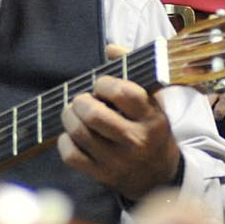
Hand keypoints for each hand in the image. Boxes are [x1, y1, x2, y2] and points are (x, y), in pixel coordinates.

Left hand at [59, 45, 179, 199]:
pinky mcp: (102, 176)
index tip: (101, 85)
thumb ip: (134, 70)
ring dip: (69, 116)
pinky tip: (72, 135)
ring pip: (79, 132)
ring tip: (74, 113)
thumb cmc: (151, 129)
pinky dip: (65, 141)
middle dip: (80, 101)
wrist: (159, 176)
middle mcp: (136, 141)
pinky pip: (71, 155)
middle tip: (82, 100)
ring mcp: (118, 161)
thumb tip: (109, 47)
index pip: (122, 93)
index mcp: (152, 118)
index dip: (103, 83)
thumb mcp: (154, 101)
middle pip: (93, 115)